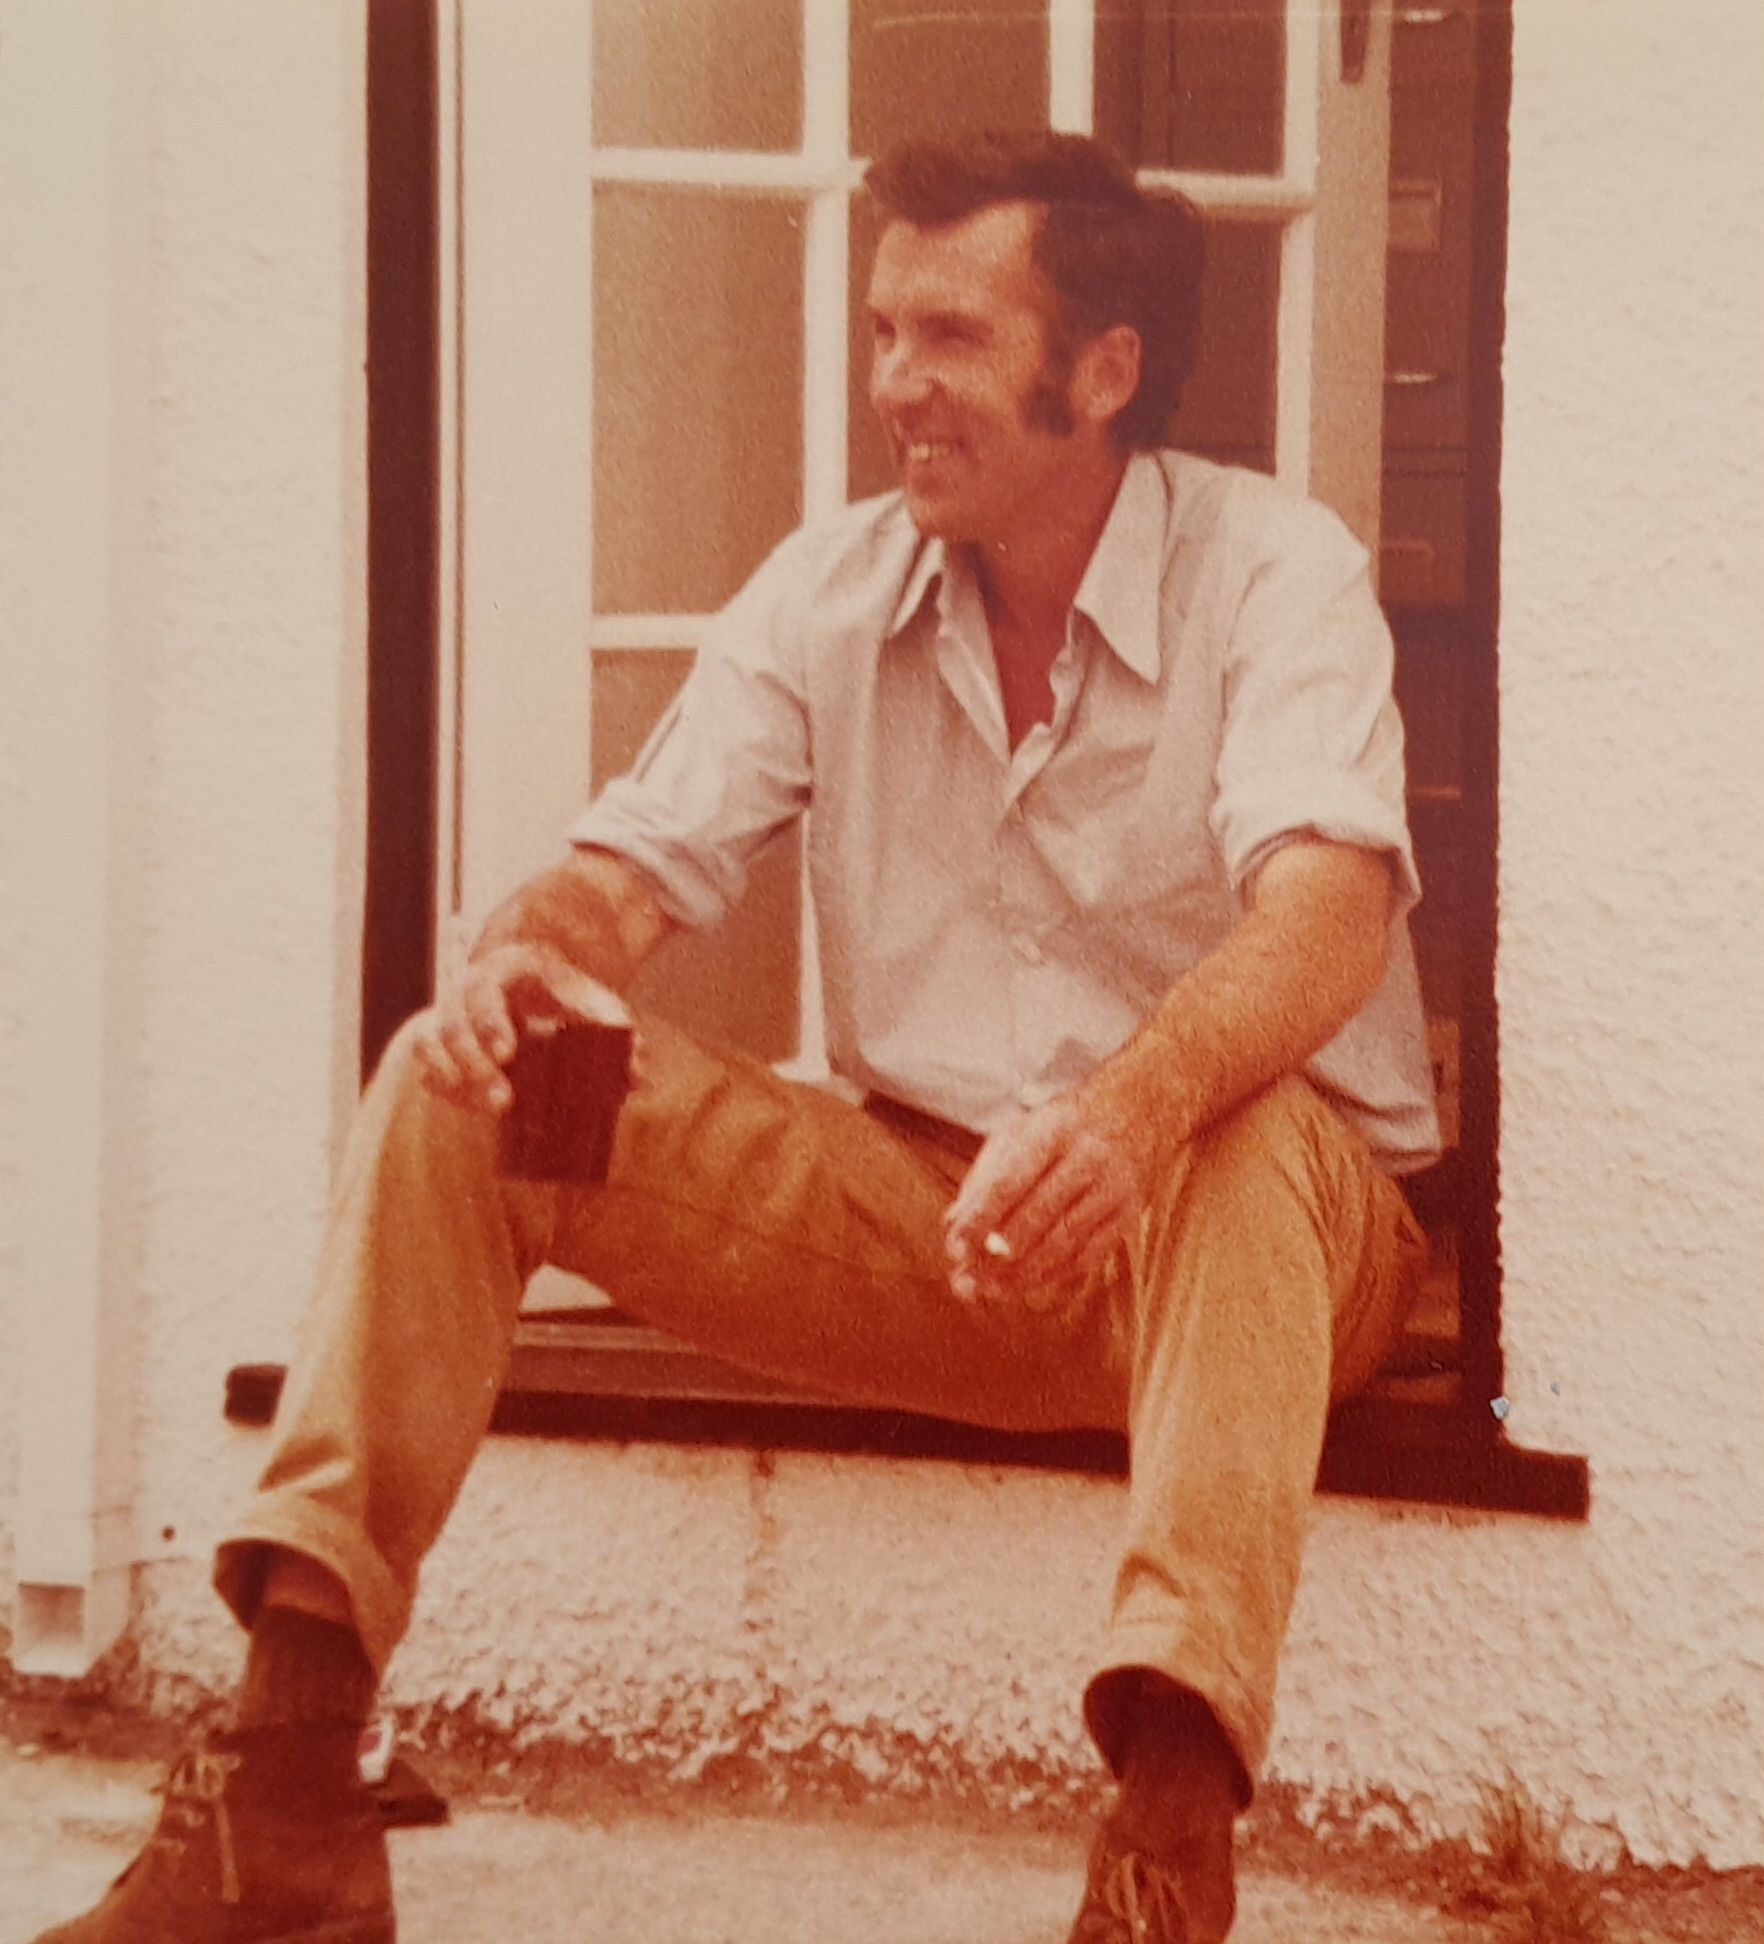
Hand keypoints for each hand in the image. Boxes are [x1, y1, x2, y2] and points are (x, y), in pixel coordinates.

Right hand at [411, 942, 628, 1115]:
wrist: (537, 982)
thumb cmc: (567, 994)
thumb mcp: (594, 1003)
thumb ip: (616, 1032)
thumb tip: (639, 1073)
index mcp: (502, 969)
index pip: (484, 991)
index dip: (491, 1023)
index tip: (508, 1055)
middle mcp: (465, 989)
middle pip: (453, 1024)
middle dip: (474, 1066)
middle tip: (503, 1102)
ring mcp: (447, 1013)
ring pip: (431, 1044)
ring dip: (455, 1081)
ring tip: (489, 1111)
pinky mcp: (440, 1041)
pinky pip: (427, 1063)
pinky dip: (444, 1086)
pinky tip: (469, 1106)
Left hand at [942, 1087, 1150, 1307]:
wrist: (1143, 1105)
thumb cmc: (1067, 1122)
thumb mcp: (1024, 1130)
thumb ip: (986, 1173)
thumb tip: (954, 1223)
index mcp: (1052, 1131)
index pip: (1010, 1181)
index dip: (980, 1218)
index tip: (954, 1248)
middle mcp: (1087, 1157)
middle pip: (1039, 1215)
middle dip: (998, 1255)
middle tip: (966, 1282)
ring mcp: (1113, 1186)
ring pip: (1066, 1240)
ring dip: (1024, 1273)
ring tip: (991, 1291)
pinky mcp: (1130, 1210)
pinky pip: (1091, 1252)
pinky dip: (1056, 1274)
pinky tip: (1028, 1285)